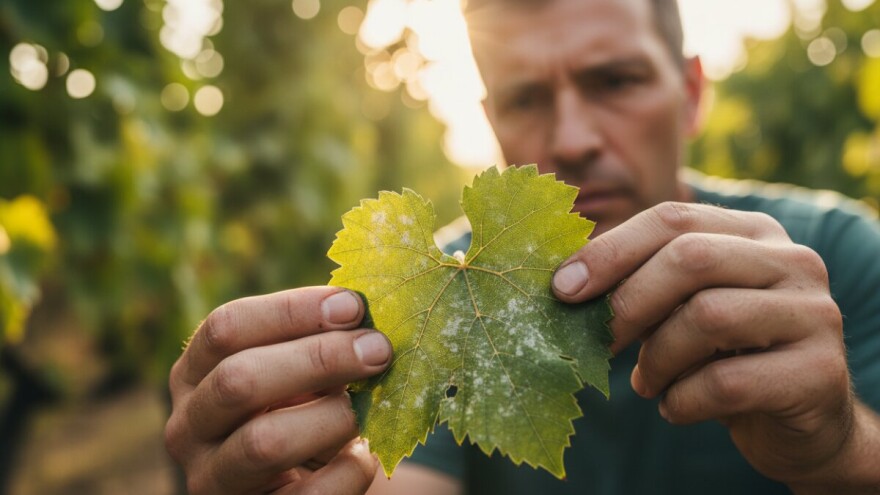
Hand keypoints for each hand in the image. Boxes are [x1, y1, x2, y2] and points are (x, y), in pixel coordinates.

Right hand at [165, 287, 391, 493]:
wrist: (299, 487)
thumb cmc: (300, 411)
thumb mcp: (295, 372)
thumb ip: (316, 339)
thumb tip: (362, 307)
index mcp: (194, 373)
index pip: (227, 327)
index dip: (291, 311)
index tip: (353, 306)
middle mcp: (189, 426)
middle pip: (239, 380)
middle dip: (318, 359)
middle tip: (378, 350)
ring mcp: (212, 479)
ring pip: (264, 442)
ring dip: (332, 416)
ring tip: (371, 405)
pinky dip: (348, 471)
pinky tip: (366, 454)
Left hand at [551, 202, 858, 486]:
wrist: (803, 424)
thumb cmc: (725, 357)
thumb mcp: (684, 309)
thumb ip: (643, 285)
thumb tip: (565, 283)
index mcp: (752, 233)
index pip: (672, 218)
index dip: (610, 251)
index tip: (562, 288)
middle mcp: (792, 260)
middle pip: (690, 259)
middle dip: (628, 302)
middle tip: (598, 343)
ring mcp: (814, 313)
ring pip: (708, 317)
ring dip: (658, 358)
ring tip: (646, 382)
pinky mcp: (819, 372)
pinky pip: (726, 382)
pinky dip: (682, 401)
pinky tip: (675, 408)